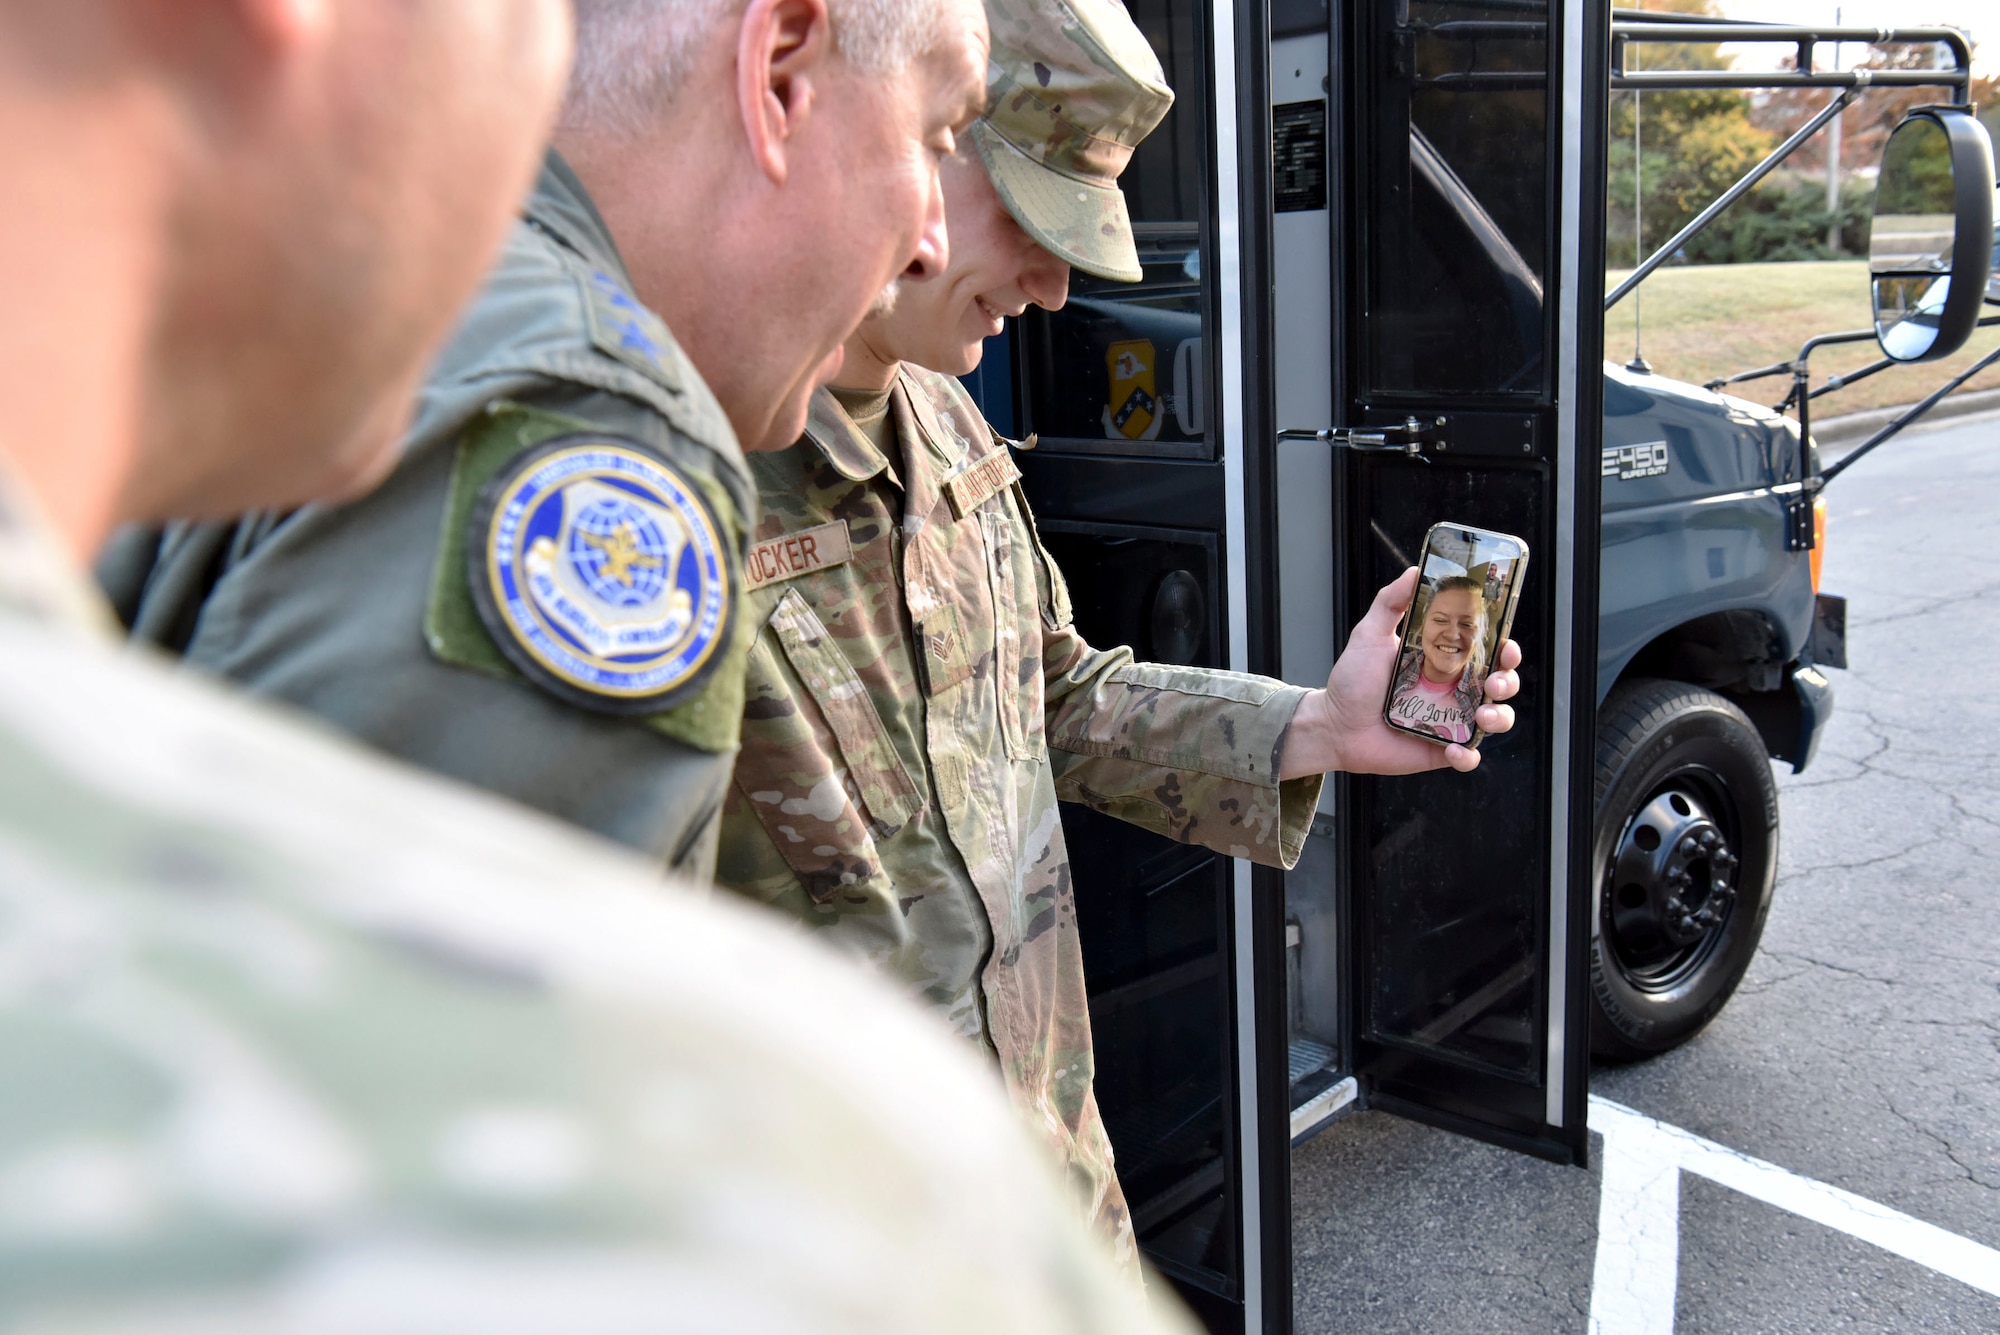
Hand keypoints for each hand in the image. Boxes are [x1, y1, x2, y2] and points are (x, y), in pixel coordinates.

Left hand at [1279, 567, 1521, 778]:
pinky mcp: (1441, 749)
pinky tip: (1452, 750)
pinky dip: (1468, 756)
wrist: (1333, 725)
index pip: (1488, 651)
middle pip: (1502, 683)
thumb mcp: (1369, 634)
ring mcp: (1451, 720)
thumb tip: (1415, 570)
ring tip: (1481, 716)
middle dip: (1509, 681)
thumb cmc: (1352, 680)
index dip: (1506, 648)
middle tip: (1494, 682)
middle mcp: (1454, 689)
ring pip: (1496, 719)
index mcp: (1445, 660)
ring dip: (1499, 717)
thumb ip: (1391, 602)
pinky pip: (1469, 756)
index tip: (1506, 645)